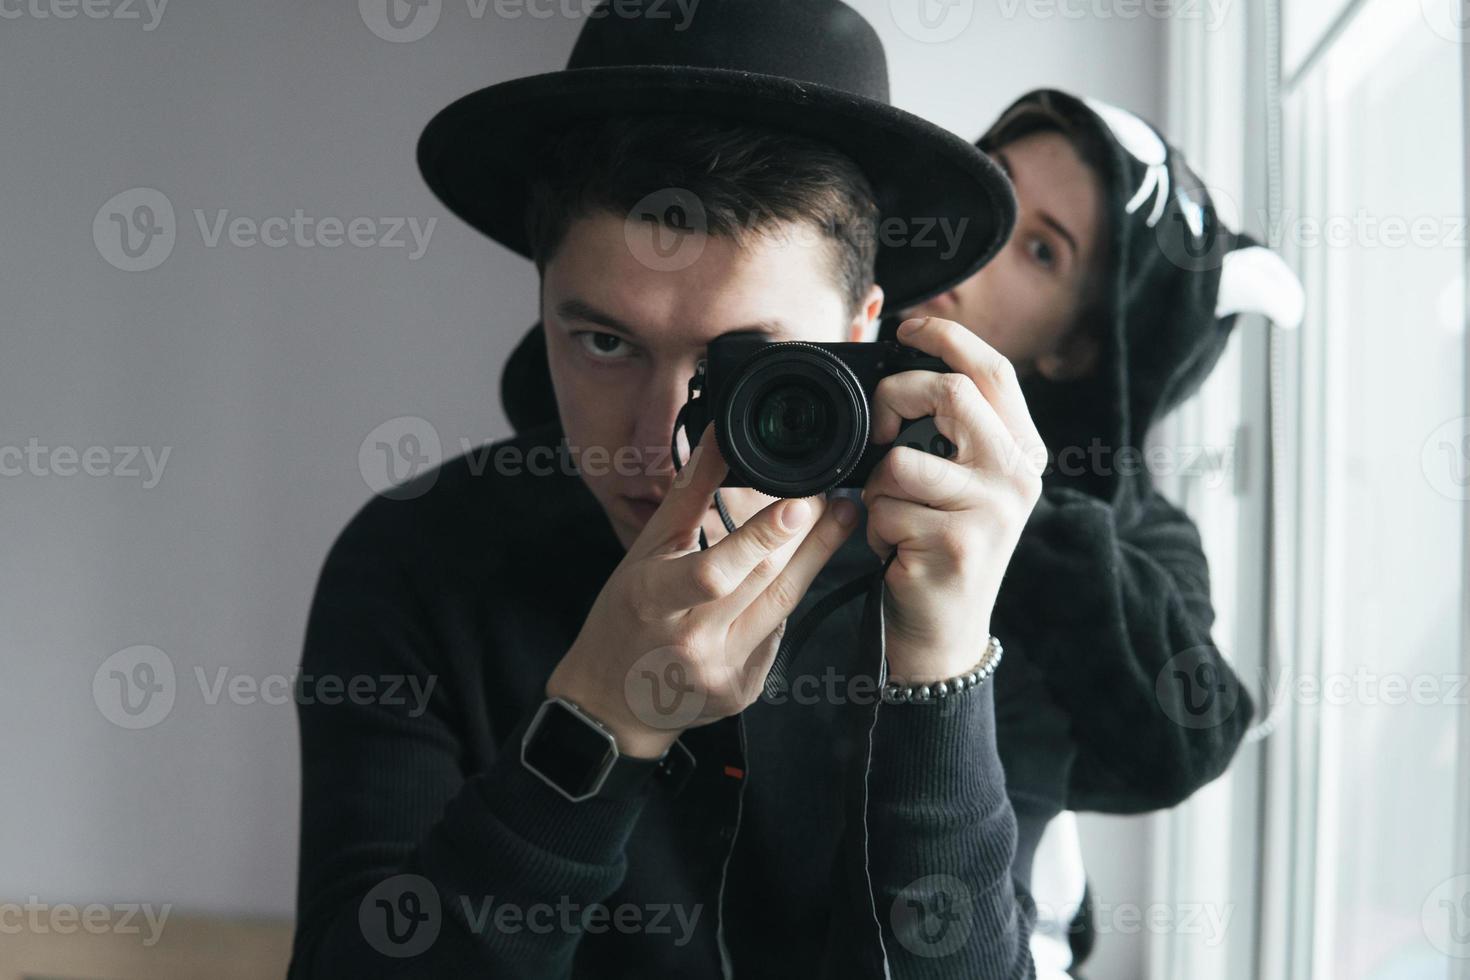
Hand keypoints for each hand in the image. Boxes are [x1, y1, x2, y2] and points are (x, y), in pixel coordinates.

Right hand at [547, 424, 860, 757]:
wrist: (612, 703)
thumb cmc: (624, 617)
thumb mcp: (644, 551)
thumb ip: (688, 494)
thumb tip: (720, 436)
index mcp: (654, 601)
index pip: (715, 571)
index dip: (759, 538)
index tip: (799, 505)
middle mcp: (691, 643)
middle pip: (764, 583)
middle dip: (806, 535)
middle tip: (829, 496)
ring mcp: (722, 673)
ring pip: (783, 605)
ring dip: (816, 557)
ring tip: (840, 518)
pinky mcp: (744, 691)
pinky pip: (778, 633)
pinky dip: (787, 598)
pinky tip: (796, 573)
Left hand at [862, 316, 1046, 684]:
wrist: (943, 634)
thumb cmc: (938, 549)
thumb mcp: (961, 484)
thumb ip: (952, 431)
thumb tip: (903, 367)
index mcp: (1023, 453)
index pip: (994, 371)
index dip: (949, 337)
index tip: (909, 327)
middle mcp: (1018, 477)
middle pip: (950, 393)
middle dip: (895, 399)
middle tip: (877, 430)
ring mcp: (992, 511)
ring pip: (899, 461)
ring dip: (876, 490)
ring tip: (894, 518)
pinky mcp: (957, 544)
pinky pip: (884, 508)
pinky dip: (873, 528)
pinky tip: (896, 550)